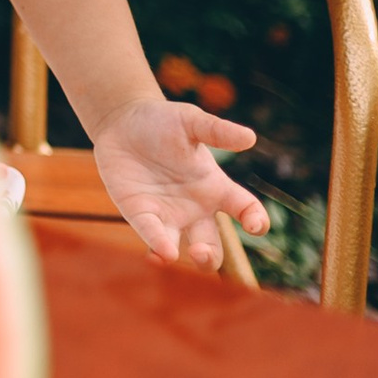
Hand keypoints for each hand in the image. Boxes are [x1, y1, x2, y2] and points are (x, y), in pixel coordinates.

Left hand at [90, 94, 268, 269]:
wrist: (121, 121)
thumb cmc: (162, 121)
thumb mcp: (190, 121)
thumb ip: (217, 130)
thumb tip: (250, 137)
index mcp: (216, 187)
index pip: (246, 209)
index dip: (256, 220)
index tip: (255, 225)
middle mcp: (196, 208)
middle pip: (213, 244)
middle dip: (210, 256)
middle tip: (201, 252)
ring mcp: (169, 214)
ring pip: (184, 248)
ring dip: (185, 257)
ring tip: (178, 254)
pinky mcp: (141, 213)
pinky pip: (151, 233)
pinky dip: (156, 244)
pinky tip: (157, 252)